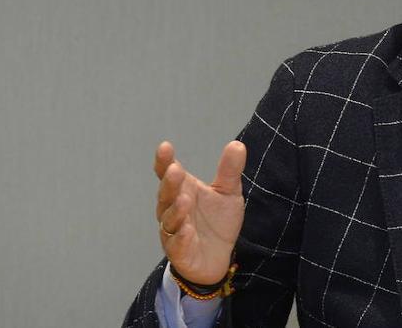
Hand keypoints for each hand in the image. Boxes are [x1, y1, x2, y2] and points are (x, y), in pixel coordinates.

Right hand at [154, 140, 246, 285]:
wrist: (218, 257)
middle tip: (175, 170)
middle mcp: (173, 209)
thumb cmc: (217, 221)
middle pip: (166, 194)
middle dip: (169, 183)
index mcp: (183, 190)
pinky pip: (177, 244)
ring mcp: (173, 231)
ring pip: (169, 219)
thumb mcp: (228, 192)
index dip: (164, 161)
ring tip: (185, 199)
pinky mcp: (179, 252)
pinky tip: (187, 230)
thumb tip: (237, 144)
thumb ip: (230, 170)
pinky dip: (181, 237)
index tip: (165, 146)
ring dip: (175, 209)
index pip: (169, 173)